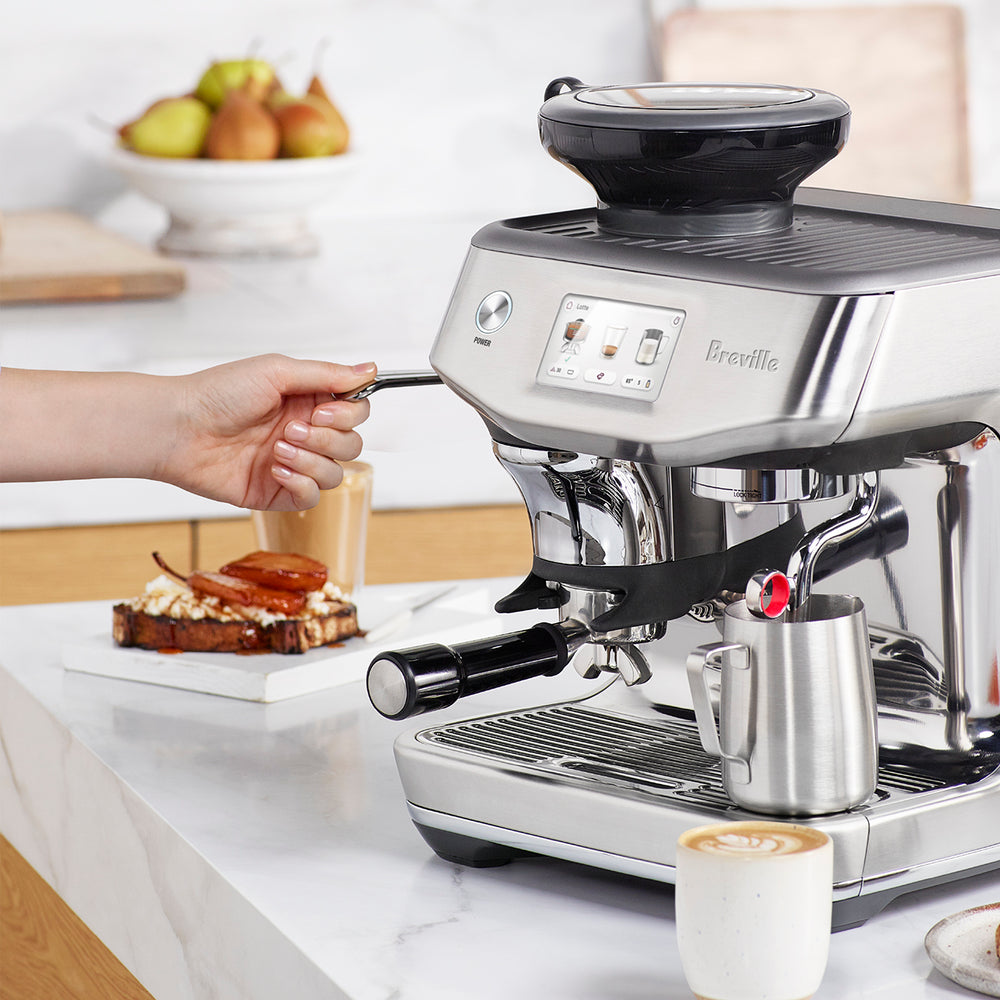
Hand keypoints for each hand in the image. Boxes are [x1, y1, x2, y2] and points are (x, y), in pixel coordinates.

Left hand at [162, 354, 374, 510]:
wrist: (180, 430)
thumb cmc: (218, 394)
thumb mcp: (277, 371)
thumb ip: (327, 374)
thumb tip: (369, 370)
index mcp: (308, 401)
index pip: (356, 411)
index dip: (348, 415)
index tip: (323, 411)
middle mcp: (305, 433)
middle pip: (352, 445)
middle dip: (327, 440)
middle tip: (291, 430)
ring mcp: (294, 464)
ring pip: (337, 473)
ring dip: (311, 461)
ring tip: (277, 450)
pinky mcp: (279, 491)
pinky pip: (314, 497)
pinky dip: (300, 483)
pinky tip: (274, 470)